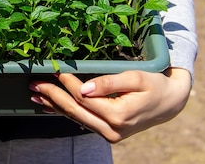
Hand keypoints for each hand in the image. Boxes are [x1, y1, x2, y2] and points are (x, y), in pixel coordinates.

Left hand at [29, 68, 191, 142]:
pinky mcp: (107, 131)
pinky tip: (48, 106)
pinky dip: (63, 111)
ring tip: (35, 94)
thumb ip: (110, 82)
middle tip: (34, 84)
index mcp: (118, 116)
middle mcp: (111, 130)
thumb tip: (83, 88)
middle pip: (74, 110)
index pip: (83, 97)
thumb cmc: (154, 86)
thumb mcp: (136, 78)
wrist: (170, 104)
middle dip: (52, 95)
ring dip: (53, 104)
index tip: (54, 69)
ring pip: (75, 117)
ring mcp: (108, 134)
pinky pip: (81, 120)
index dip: (67, 82)